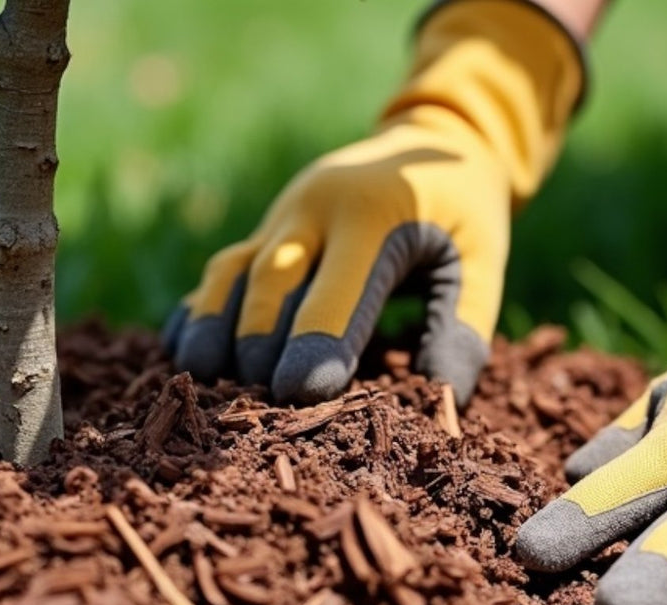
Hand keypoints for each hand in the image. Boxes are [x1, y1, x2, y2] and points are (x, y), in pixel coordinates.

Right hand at [164, 113, 508, 404]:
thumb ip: (465, 327)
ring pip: (231, 271)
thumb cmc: (463, 211)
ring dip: (212, 325)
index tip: (297, 394)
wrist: (433, 137)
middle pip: (270, 281)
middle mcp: (314, 209)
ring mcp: (283, 216)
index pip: (336, 290)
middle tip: (256, 405)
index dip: (316, 344)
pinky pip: (222, 269)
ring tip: (201, 379)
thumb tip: (443, 399)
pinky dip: (200, 308)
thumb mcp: (483, 261)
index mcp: (371, 216)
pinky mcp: (266, 228)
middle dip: (258, 343)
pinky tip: (184, 351)